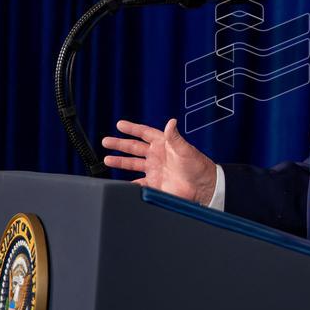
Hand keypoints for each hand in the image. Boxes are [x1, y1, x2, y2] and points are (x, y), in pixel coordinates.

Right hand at [102, 118, 216, 204]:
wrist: (202, 187)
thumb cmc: (198, 166)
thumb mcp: (185, 149)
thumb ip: (175, 137)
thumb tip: (171, 121)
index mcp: (163, 144)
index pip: (144, 133)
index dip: (132, 129)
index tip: (120, 125)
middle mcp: (157, 156)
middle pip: (134, 148)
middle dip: (119, 144)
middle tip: (106, 141)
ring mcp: (155, 170)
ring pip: (133, 164)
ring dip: (120, 162)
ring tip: (107, 159)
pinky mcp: (155, 184)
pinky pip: (138, 183)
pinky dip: (129, 183)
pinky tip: (120, 183)